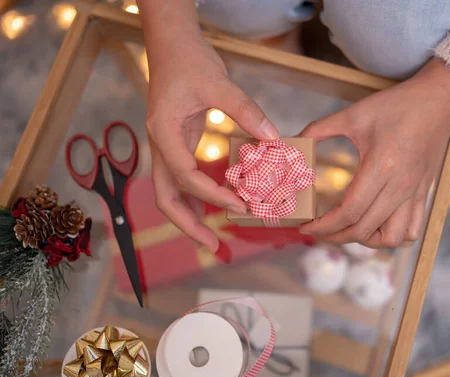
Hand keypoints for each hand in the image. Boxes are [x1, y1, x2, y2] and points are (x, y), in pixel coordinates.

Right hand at [143, 11, 278, 250]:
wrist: (170, 43)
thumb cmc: (189, 60)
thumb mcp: (220, 83)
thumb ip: (246, 111)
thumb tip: (274, 140)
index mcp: (164, 132)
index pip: (186, 176)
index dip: (213, 194)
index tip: (242, 204)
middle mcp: (159, 144)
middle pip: (165, 197)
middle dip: (188, 224)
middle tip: (213, 245)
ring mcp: (165, 145)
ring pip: (170, 192)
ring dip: (190, 216)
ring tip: (213, 238)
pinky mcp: (175, 143)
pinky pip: (181, 179)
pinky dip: (196, 196)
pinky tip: (216, 204)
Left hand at [299, 58, 449, 247]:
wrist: (439, 101)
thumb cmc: (397, 106)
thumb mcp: (353, 114)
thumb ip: (320, 129)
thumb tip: (293, 142)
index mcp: (380, 168)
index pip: (349, 212)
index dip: (324, 225)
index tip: (307, 227)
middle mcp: (399, 187)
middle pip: (364, 230)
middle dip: (335, 236)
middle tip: (318, 231)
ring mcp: (414, 194)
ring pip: (391, 238)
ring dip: (366, 241)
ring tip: (348, 230)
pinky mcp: (422, 194)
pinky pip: (411, 230)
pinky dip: (392, 236)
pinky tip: (376, 226)